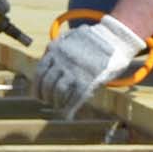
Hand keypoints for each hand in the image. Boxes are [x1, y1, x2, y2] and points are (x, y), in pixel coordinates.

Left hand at [33, 14, 147, 118]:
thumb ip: (60, 44)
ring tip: (57, 106)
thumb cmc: (95, 39)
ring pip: (58, 91)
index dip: (36, 86)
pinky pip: (75, 98)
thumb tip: (48, 53)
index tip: (36, 94)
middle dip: (44, 95)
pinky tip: (67, 115)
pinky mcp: (88, 80)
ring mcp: (75, 70)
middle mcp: (63, 60)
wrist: (116, 38)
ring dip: (55, 102)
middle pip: (46, 82)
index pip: (40, 70)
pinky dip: (69, 109)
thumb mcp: (73, 35)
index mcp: (57, 49)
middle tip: (46, 102)